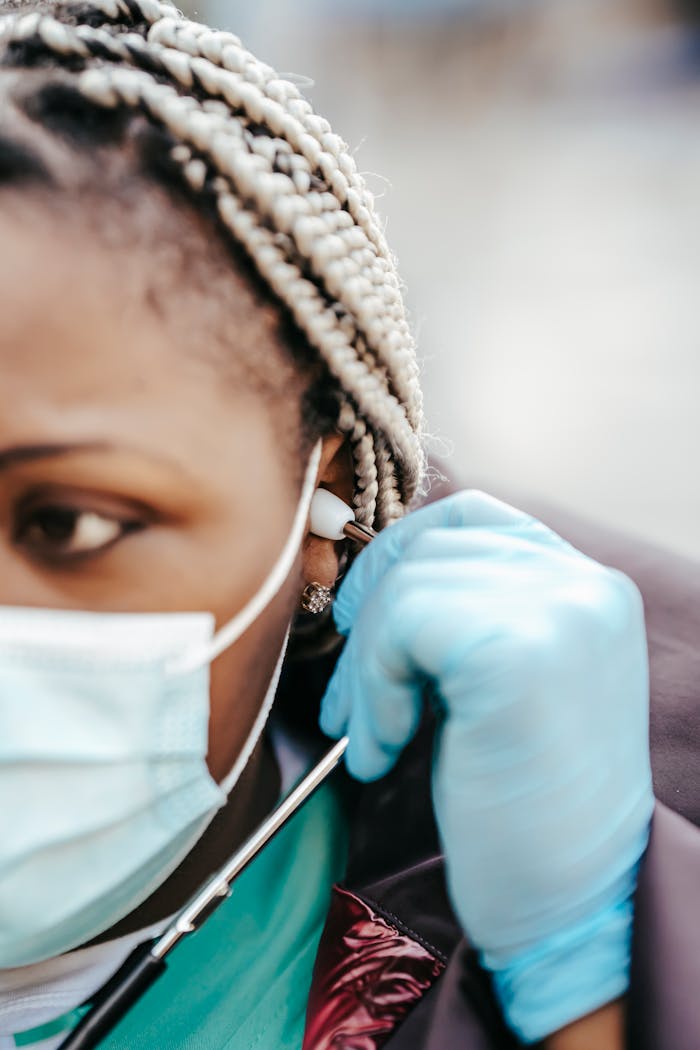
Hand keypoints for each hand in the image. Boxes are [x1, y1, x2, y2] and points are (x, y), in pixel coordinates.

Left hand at [320, 490, 653, 1043]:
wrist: (568, 905)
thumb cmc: (524, 802)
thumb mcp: (505, 680)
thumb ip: (467, 613)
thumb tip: (371, 577)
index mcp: (588, 588)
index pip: (471, 518)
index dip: (400, 553)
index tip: (361, 613)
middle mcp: (586, 585)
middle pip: (429, 544)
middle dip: (369, 616)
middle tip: (349, 697)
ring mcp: (561, 612)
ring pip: (409, 583)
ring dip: (368, 663)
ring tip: (372, 734)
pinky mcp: (519, 652)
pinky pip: (405, 627)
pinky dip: (377, 688)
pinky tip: (386, 749)